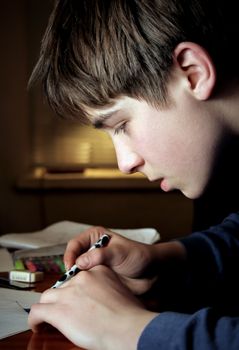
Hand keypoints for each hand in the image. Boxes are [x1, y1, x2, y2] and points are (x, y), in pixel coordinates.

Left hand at [28, 266, 157, 349]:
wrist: (126, 327)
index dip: (75, 289)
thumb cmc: (129, 315)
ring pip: (47, 296)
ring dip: (47, 307)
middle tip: (65, 312)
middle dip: (61, 299)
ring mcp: (68, 293)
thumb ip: (107, 289)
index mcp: (97, 271)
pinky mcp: (58, 310)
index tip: (76, 299)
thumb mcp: (120, 291)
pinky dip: (34, 320)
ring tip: (48, 319)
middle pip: (62, 286)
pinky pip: (37, 311)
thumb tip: (101, 301)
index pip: (78, 277)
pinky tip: (38, 326)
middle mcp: (81, 278)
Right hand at [64, 226, 185, 294]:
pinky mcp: (96, 279)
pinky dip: (82, 289)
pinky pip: (83, 284)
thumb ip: (101, 255)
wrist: (151, 273)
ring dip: (74, 281)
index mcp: (94, 237)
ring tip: (76, 289)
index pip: (74, 244)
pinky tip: (84, 295)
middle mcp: (90, 250)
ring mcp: (92, 265)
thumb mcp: (120, 252)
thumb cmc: (138, 256)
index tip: (71, 268)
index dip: (69, 255)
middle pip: (71, 259)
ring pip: (76, 274)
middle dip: (69, 271)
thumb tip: (80, 261)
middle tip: (70, 282)